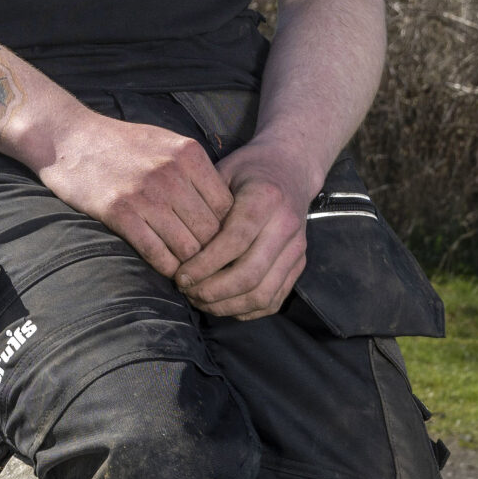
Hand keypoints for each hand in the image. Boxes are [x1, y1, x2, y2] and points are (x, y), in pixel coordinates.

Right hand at [36, 114, 231, 278]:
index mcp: (188, 154)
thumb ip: (195, 170)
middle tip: (208, 268)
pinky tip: (167, 270)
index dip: (227, 231)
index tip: (218, 244)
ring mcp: (145, 193)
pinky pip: (156, 253)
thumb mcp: (166, 143)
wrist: (68, 137)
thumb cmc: (120, 143)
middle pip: (210, 231)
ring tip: (189, 274)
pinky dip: (166, 268)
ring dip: (190, 266)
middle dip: (211, 254)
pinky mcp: (119, 212)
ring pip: (188, 247)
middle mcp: (171, 173)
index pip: (227, 207)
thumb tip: (225, 209)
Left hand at [174, 145, 319, 318]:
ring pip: (263, 293)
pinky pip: (274, 299)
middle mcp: (286, 225)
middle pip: (250, 274)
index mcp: (266, 198)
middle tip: (187, 291)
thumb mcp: (223, 173)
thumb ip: (205, 206)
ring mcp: (297, 248)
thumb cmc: (246, 170)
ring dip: (227, 305)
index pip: (234, 241)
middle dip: (213, 291)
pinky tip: (222, 305)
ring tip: (200, 300)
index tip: (180, 275)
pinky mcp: (300, 263)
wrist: (290, 168)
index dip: (204, 264)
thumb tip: (178, 245)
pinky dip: (247, 310)